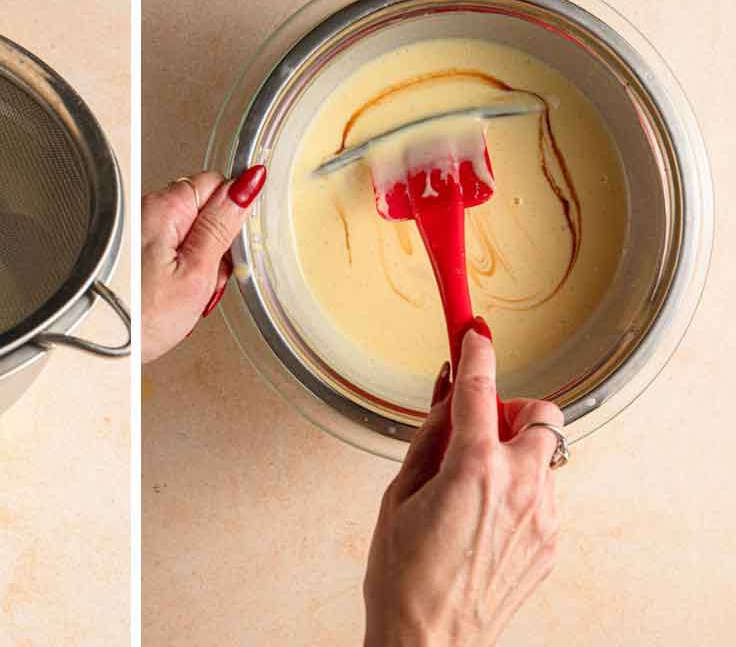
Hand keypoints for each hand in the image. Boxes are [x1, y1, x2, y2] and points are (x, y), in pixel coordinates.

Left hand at [140, 166, 265, 362]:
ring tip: (189, 295)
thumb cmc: (143, 318)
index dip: (231, 217)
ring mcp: (138, 233)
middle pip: (203, 211)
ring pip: (189, 236)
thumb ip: (222, 224)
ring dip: (199, 264)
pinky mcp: (135, 254)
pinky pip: (171, 254)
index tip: (231, 248)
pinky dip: (180, 274)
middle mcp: (145, 212)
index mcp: (163, 207)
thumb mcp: (197, 272)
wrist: (111, 347)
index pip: (216, 184)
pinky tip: (174, 297)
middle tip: (208, 280)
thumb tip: (246, 184)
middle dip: (215, 246)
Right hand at [363, 324, 563, 646]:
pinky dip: (516, 489)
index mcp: (474, 469)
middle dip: (511, 410)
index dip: (476, 352)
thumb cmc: (403, 576)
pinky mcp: (549, 543)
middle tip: (474, 428)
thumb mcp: (399, 494)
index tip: (474, 333)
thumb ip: (428, 438)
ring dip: (512, 453)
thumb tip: (444, 397)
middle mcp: (519, 488)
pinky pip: (540, 494)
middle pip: (543, 415)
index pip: (480, 389)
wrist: (430, 642)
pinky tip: (479, 517)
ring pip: (542, 456)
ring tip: (468, 485)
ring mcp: (542, 518)